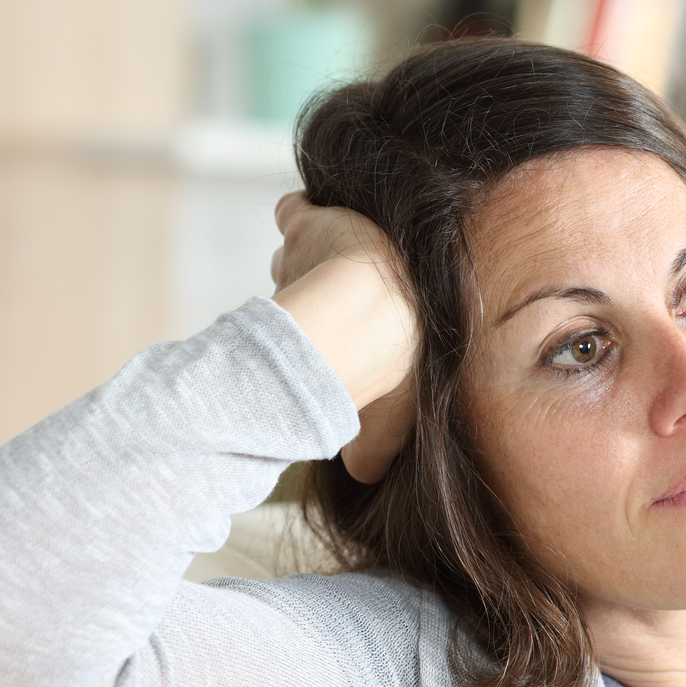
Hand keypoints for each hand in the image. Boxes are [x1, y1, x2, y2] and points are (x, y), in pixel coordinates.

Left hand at [269, 191, 418, 483]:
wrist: (370, 323)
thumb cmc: (391, 370)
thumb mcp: (387, 424)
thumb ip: (372, 448)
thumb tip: (362, 476)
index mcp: (387, 316)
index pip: (360, 316)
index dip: (344, 326)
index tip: (333, 337)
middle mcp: (364, 278)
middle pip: (332, 281)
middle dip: (320, 290)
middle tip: (316, 309)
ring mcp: (334, 249)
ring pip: (305, 254)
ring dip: (299, 264)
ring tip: (296, 277)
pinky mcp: (310, 224)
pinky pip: (296, 210)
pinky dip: (295, 214)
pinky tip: (294, 218)